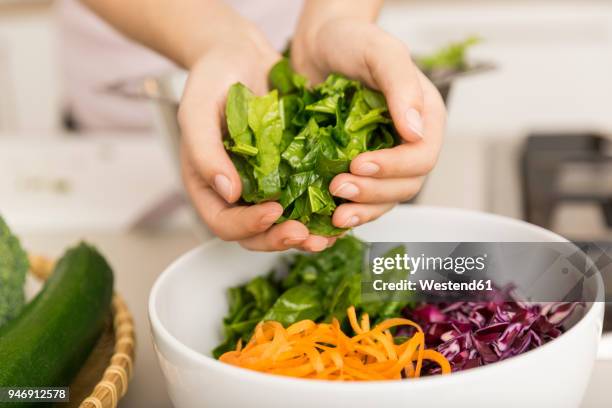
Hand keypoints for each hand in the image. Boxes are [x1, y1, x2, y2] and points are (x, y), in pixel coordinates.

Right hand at [179, 27, 336, 251]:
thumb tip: (227, 192)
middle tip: (305, 234)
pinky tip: (340, 209)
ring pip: (284, 224)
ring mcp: (266, 184)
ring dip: (305, 234)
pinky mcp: (291, 172)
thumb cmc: (212, 79)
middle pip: (256, 234)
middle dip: (280, 239)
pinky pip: (305, 199)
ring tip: (328, 234)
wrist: (240, 54)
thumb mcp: (197, 110)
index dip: (248, 225)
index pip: (223, 223)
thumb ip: (204, 152)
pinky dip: (321, 209)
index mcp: (209, 185)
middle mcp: (238, 192)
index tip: (274, 212)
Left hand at [291, 15, 445, 228]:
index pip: (422, 157)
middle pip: (405, 185)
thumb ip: (402, 86)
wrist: (317, 46)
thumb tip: (416, 131)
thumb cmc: (351, 41)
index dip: (393, 167)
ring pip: (384, 198)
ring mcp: (383, 157)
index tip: (359, 163)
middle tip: (338, 188)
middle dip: (373, 192)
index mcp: (425, 118)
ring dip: (361, 209)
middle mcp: (408, 143)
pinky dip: (348, 208)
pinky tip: (329, 214)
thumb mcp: (379, 53)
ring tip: (334, 211)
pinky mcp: (358, 166)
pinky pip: (361, 198)